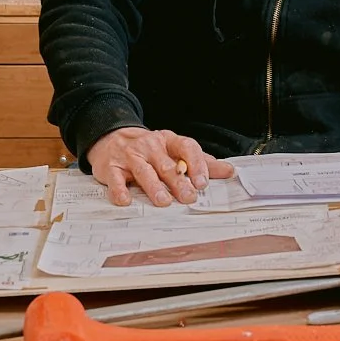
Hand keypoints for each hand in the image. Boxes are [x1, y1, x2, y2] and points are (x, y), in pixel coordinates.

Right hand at [87, 127, 234, 207]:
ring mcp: (130, 156)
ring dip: (154, 187)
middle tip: (189, 197)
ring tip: (163, 201)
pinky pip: (115, 178)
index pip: (186, 147)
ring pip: (144, 171)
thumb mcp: (175, 151)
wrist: (111, 138)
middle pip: (166, 164)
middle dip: (178, 181)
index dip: (196, 164)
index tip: (202, 182)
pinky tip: (126, 200)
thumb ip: (201, 162)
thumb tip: (228, 171)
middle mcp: (150, 146)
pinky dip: (119, 189)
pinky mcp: (111, 167)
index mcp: (169, 141)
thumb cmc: (149, 150)